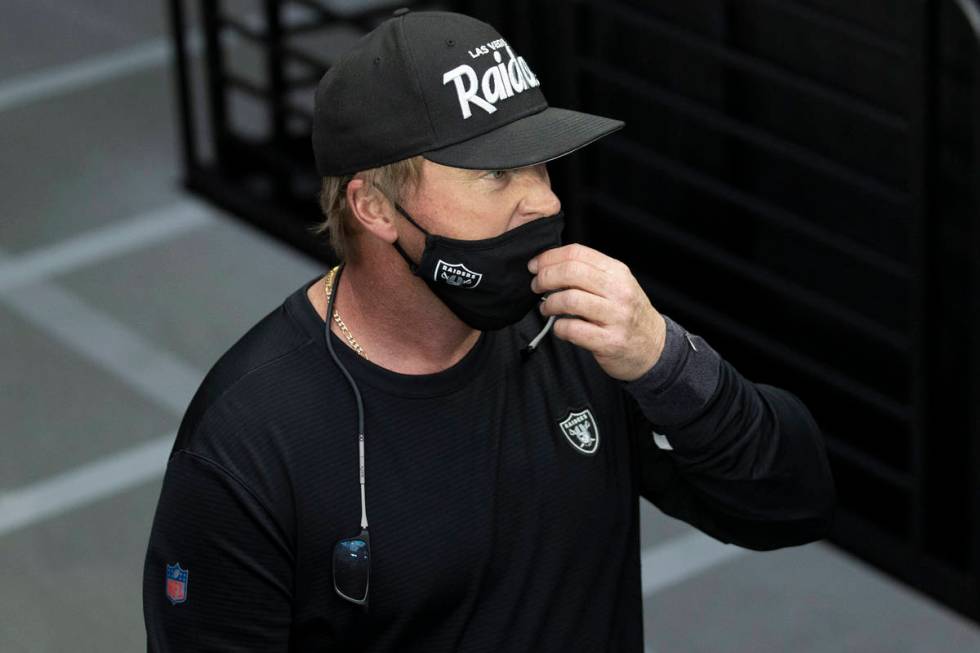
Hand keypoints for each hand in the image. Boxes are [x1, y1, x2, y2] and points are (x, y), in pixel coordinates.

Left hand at [529, 244, 666, 381]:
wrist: (654, 348)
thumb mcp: (617, 285)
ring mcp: (616, 317)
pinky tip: (559, 327)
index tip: (535, 265)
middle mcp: (618, 291)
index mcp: (617, 272)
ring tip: (546, 308)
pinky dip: (558, 328)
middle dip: (545, 278)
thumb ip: (590, 273)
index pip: (577, 253)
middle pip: (571, 272)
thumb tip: (551, 264)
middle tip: (536, 286)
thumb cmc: (627, 314)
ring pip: (569, 300)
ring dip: (549, 304)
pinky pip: (573, 329)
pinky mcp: (609, 342)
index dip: (549, 257)